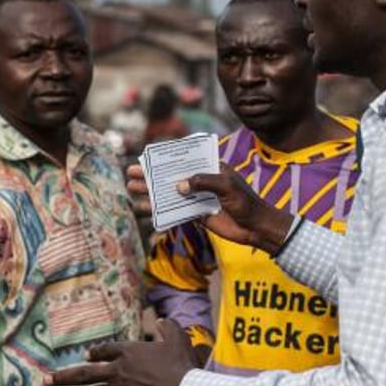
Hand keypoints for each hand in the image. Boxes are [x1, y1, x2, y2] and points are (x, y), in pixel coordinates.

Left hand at [45, 319, 197, 385]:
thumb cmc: (181, 366)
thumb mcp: (178, 339)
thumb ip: (167, 327)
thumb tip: (161, 320)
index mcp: (127, 351)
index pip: (104, 350)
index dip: (95, 353)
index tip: (87, 356)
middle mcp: (117, 371)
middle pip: (84, 374)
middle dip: (63, 376)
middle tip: (46, 380)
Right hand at [126, 164, 292, 252]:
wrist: (256, 228)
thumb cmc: (245, 202)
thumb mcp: (226, 186)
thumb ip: (202, 182)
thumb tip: (178, 186)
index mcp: (210, 167)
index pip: (184, 158)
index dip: (164, 157)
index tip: (146, 157)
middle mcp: (200, 180)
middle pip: (171, 175)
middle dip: (150, 175)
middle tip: (129, 173)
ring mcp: (197, 197)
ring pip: (169, 193)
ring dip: (151, 192)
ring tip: (131, 191)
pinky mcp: (196, 214)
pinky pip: (174, 210)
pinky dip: (160, 210)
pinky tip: (145, 210)